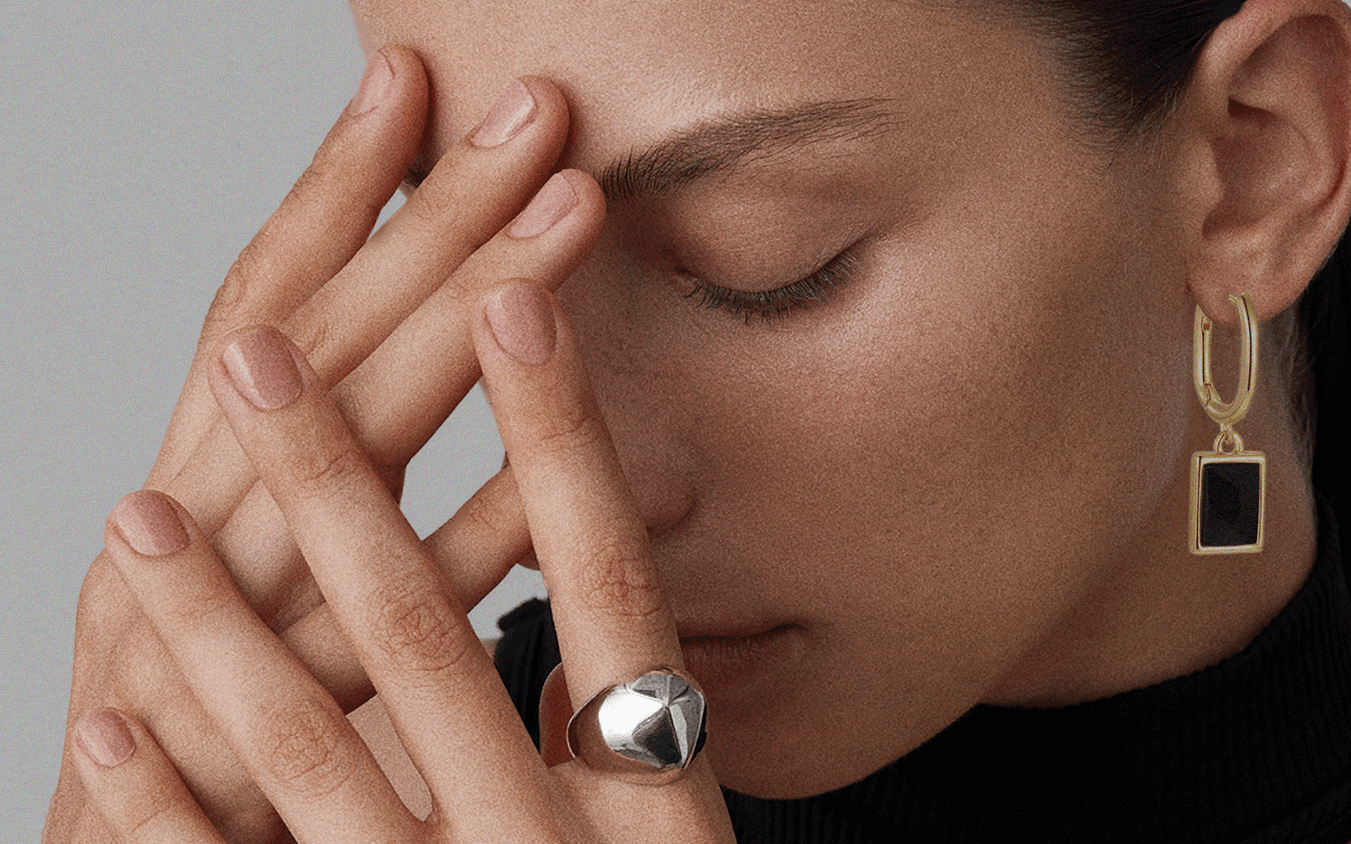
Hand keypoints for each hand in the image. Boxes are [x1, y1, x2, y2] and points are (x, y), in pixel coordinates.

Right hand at [46, 47, 602, 841]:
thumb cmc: (216, 739)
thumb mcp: (259, 588)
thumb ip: (339, 504)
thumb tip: (459, 402)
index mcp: (194, 488)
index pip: (261, 308)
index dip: (333, 190)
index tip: (409, 82)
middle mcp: (184, 535)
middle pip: (314, 353)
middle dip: (428, 226)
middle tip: (532, 120)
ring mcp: (220, 638)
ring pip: (334, 468)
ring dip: (444, 341)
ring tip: (549, 242)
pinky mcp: (266, 749)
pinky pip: (377, 642)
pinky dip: (460, 550)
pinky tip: (534, 484)